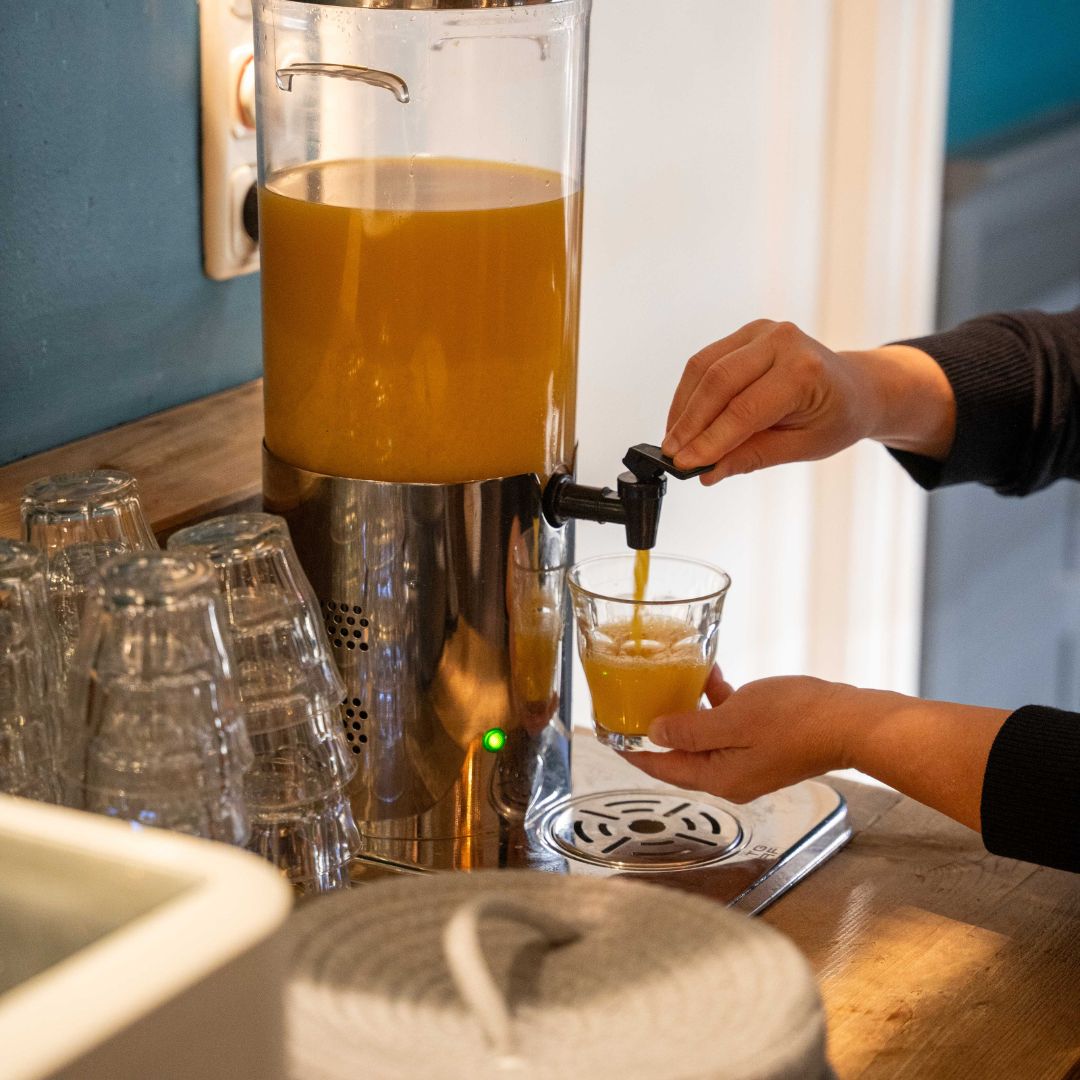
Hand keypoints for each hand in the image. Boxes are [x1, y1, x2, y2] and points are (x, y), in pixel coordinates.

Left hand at [625, 667, 1009, 830]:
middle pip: (679, 755)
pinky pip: (729, 724)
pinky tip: (712, 675)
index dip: (634, 751)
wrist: (851, 722)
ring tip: (668, 683)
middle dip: (655, 732)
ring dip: (686, 711)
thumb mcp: (734, 720)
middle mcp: (731, 774)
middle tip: (632, 707)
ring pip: (704, 736)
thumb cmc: (799, 721)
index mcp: (719, 777)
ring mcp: (749, 760)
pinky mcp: (765, 743)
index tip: (610, 736)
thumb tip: (655, 732)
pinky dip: (716, 702)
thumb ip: (690, 729)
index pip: (662, 768)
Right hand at [661, 320, 955, 483]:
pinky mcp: (745, 334)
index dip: (710, 440)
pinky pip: (706, 362)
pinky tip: (683, 421)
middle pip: (718, 381)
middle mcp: (782, 341)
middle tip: (672, 456)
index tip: (684, 465)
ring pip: (703, 368)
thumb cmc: (835, 418)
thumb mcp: (801, 447)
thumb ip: (752, 456)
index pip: (744, 409)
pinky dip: (690, 393)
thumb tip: (708, 471)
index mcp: (805, 371)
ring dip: (683, 408)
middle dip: (689, 423)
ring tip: (674, 442)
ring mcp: (761, 332)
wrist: (856, 388)